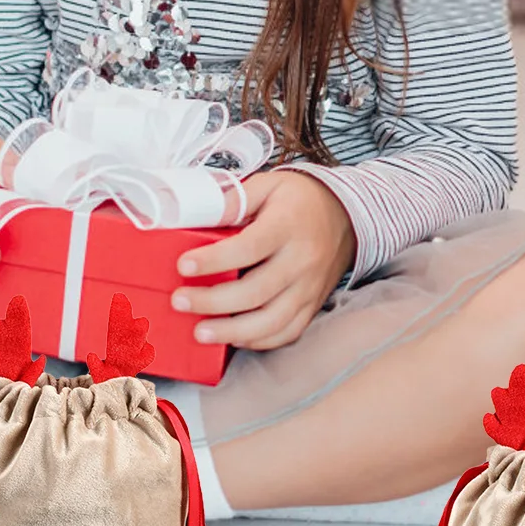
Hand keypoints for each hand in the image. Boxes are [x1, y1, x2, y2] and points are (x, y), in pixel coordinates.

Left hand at [170, 171, 355, 350]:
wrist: (345, 216)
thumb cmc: (299, 199)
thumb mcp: (268, 185)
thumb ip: (234, 199)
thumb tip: (197, 212)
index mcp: (288, 225)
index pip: (249, 248)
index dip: (214, 260)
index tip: (184, 266)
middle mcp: (302, 260)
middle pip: (256, 291)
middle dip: (213, 302)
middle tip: (179, 301)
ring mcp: (309, 287)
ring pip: (272, 321)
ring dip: (232, 332)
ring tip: (200, 332)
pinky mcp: (312, 305)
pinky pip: (287, 332)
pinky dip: (258, 340)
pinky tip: (232, 338)